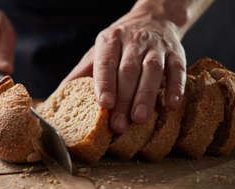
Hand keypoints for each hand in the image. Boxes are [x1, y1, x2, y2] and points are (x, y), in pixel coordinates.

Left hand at [63, 4, 186, 132]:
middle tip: (119, 125)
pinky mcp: (176, 53)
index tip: (104, 104)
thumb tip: (57, 98)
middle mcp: (133, 41)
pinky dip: (176, 87)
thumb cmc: (119, 44)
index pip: (105, 63)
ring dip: (146, 96)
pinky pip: (178, 69)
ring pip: (152, 71)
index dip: (105, 83)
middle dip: (124, 99)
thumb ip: (80, 75)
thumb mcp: (97, 53)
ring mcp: (156, 47)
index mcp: (109, 41)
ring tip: (140, 119)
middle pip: (128, 71)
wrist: (154, 18)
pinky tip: (172, 105)